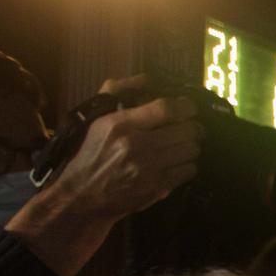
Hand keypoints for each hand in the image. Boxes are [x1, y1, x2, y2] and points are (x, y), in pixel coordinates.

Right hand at [9, 92, 202, 275]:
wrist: (84, 196)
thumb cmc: (91, 154)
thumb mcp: (98, 120)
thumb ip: (118, 94)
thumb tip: (147, 80)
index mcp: (120, 124)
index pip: (165, 108)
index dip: (185, 106)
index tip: (189, 107)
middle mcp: (136, 145)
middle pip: (186, 130)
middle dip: (192, 128)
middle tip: (189, 128)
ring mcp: (149, 168)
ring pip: (191, 150)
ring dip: (191, 147)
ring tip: (181, 146)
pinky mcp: (158, 187)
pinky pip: (188, 171)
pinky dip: (187, 166)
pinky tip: (177, 164)